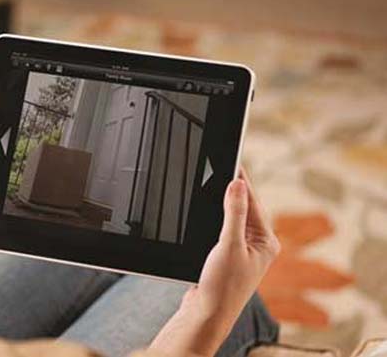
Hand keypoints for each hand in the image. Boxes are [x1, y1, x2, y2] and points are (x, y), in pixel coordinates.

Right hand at [151, 168, 279, 356]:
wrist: (206, 313)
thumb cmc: (222, 286)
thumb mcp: (229, 244)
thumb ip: (235, 212)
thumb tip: (238, 184)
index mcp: (267, 241)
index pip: (254, 202)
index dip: (242, 181)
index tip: (233, 160)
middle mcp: (258, 244)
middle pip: (245, 207)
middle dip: (233, 189)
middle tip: (221, 165)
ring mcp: (243, 250)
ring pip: (233, 217)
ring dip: (224, 203)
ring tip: (214, 181)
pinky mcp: (228, 255)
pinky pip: (224, 228)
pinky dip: (216, 217)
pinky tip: (208, 209)